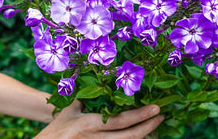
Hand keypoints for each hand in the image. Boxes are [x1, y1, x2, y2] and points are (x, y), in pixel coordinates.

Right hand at [34, 100, 163, 138]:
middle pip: (130, 136)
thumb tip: (101, 83)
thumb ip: (86, 97)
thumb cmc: (56, 129)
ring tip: (154, 126)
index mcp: (90, 124)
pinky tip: (140, 135)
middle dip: (149, 126)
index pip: (121, 120)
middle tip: (161, 116)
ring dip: (144, 136)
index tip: (156, 108)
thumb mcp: (70, 110)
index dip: (141, 115)